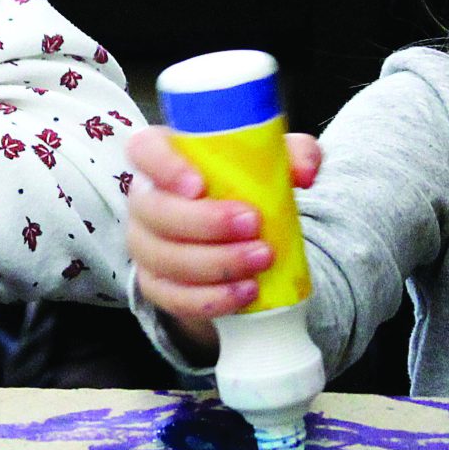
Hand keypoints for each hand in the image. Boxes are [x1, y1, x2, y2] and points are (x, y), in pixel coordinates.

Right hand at [124, 125, 320, 363]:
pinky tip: (245, 291)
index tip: (199, 185)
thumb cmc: (243, 186)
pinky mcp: (155, 285)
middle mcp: (145, 200)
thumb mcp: (272, 162)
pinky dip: (211, 299)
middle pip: (154, 211)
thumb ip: (293, 154)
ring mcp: (145, 245)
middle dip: (204, 222)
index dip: (164, 167)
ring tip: (261, 260)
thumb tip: (305, 173)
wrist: (234, 236)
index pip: (144, 150)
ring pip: (164, 258)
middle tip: (253, 224)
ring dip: (215, 264)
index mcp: (161, 157)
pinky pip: (173, 298)